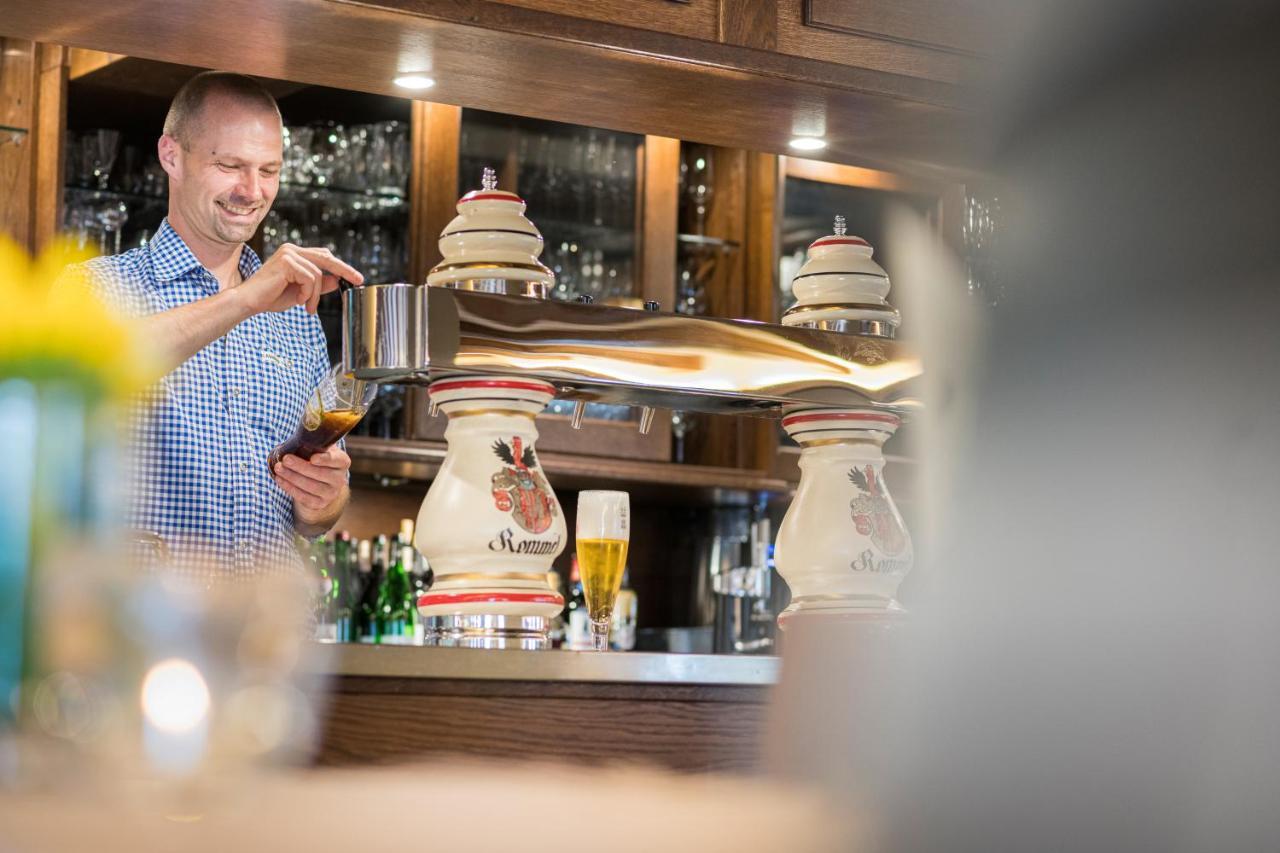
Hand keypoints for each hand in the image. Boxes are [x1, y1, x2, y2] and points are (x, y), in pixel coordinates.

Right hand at [240, 244, 362, 315]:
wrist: (250, 302)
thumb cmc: (271, 297)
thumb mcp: (301, 292)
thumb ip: (318, 285)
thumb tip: (337, 281)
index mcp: (294, 254)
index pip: (324, 256)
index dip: (341, 267)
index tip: (356, 278)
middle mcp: (292, 250)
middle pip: (327, 258)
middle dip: (345, 270)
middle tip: (358, 281)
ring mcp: (289, 254)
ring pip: (318, 274)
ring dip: (315, 295)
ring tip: (306, 306)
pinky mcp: (287, 261)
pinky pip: (310, 279)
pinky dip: (307, 293)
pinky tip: (297, 300)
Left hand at [273, 445, 351, 529]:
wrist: (320, 484)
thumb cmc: (316, 460)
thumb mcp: (320, 449)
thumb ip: (314, 444)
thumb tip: (300, 436)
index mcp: (342, 462)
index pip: (337, 460)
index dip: (325, 460)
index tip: (312, 458)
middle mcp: (339, 479)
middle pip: (320, 473)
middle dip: (300, 466)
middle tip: (286, 459)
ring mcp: (331, 493)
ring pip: (310, 486)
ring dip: (291, 477)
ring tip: (278, 468)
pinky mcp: (319, 503)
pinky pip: (303, 496)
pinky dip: (289, 487)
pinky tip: (280, 479)